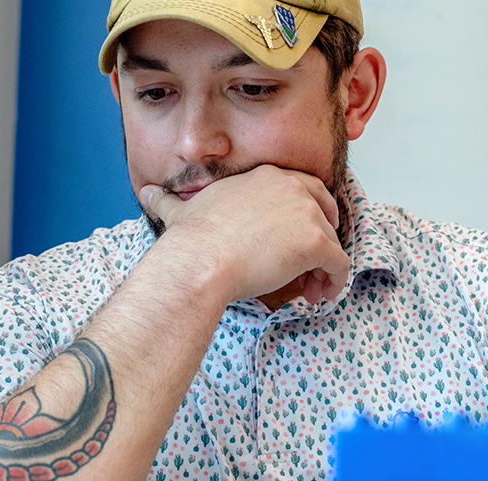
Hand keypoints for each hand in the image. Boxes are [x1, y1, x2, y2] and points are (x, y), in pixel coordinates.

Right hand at [138, 165, 350, 304]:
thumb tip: (147, 194)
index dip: (307, 213)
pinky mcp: (316, 243)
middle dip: (323, 236)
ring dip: (324, 267)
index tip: (298, 237)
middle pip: (324, 210)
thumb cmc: (191, 242)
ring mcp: (306, 214)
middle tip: (311, 264)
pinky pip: (340, 264)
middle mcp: (290, 187)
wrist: (200, 263)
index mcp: (264, 176)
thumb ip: (168, 202)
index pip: (302, 187)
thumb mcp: (181, 213)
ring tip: (310, 290)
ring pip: (331, 242)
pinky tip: (321, 296)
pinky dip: (336, 282)